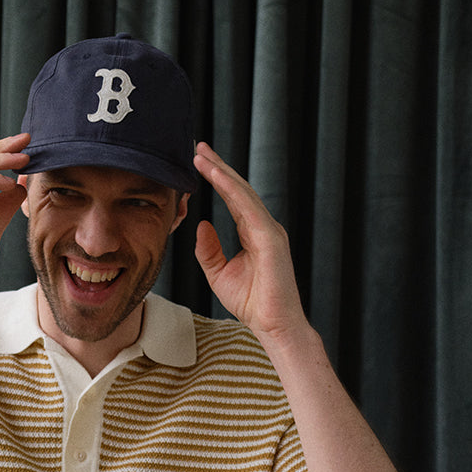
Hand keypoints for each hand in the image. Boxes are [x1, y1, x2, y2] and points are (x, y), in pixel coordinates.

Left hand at [192, 141, 307, 345]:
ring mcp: (269, 230)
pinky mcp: (270, 237)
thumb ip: (209, 250)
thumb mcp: (219, 273)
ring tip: (202, 156)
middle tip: (198, 147)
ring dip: (222, 172)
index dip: (216, 179)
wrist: (272, 324)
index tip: (198, 162)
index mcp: (253, 232)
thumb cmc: (252, 303)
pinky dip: (231, 189)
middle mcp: (263, 226)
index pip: (232, 199)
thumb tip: (201, 226)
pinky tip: (216, 175)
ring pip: (243, 193)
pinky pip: (248, 207)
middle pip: (238, 189)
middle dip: (218, 166)